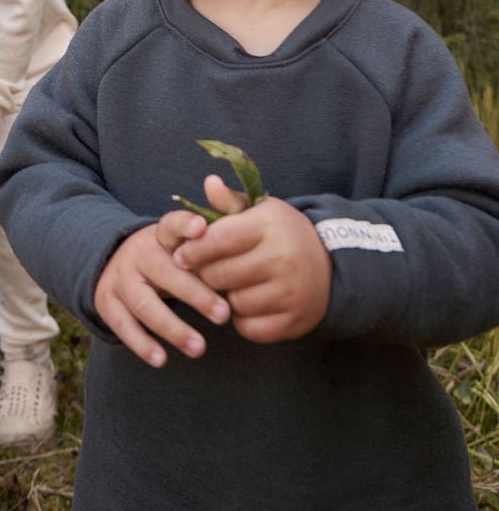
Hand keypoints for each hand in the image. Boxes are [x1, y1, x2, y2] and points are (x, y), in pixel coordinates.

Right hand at [94, 219, 230, 368]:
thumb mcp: (182, 240)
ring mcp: (120, 279)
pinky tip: (161, 359)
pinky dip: (141, 343)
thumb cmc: (166, 255)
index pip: (172, 225)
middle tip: (223, 314)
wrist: (112, 257)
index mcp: (160, 235)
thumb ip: (211, 235)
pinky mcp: (107, 303)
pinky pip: (123, 325)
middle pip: (165, 272)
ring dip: (172, 328)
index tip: (201, 228)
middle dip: (195, 294)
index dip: (185, 225)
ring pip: (144, 304)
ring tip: (199, 347)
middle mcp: (138, 254)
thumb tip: (242, 230)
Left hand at [172, 175, 331, 342]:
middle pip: (220, 274)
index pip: (219, 238)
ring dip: (226, 297)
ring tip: (233, 285)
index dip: (193, 249)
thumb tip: (209, 182)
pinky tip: (249, 303)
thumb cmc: (282, 235)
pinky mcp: (294, 322)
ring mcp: (290, 292)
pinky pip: (250, 328)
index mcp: (270, 225)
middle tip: (207, 271)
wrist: (329, 267)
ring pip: (234, 303)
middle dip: (206, 274)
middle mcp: (283, 258)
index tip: (180, 255)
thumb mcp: (260, 210)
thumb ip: (229, 201)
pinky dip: (243, 319)